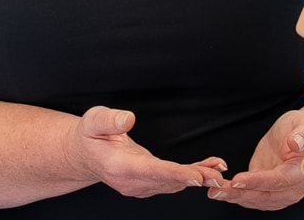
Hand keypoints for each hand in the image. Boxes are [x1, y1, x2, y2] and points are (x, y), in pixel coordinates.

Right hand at [65, 106, 225, 197]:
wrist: (83, 154)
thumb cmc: (89, 136)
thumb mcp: (93, 121)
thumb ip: (110, 120)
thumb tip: (128, 118)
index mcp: (120, 167)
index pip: (152, 171)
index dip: (176, 174)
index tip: (196, 177)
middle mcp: (131, 181)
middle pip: (167, 181)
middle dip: (194, 178)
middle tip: (218, 176)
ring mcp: (140, 186)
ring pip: (173, 183)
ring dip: (197, 177)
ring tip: (219, 170)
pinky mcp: (148, 183)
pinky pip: (172, 181)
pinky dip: (192, 175)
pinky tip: (209, 168)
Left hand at [208, 102, 303, 209]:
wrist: (303, 132)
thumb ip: (302, 135)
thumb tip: (295, 143)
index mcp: (302, 173)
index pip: (278, 181)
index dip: (257, 182)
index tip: (238, 180)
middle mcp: (292, 188)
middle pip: (264, 196)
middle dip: (239, 194)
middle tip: (217, 190)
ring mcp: (280, 191)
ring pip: (256, 200)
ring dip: (234, 197)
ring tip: (214, 191)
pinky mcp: (268, 188)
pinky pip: (253, 197)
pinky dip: (236, 196)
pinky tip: (221, 191)